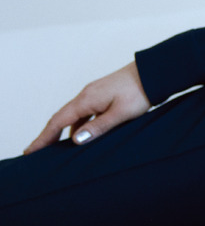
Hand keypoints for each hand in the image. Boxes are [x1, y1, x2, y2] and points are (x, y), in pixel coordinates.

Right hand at [24, 61, 150, 153]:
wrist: (152, 73)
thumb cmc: (139, 93)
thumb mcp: (120, 114)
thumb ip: (99, 126)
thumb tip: (76, 139)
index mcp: (86, 100)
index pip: (58, 122)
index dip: (43, 138)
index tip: (30, 151)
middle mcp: (85, 96)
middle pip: (60, 118)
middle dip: (47, 136)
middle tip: (35, 152)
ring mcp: (92, 95)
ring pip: (71, 116)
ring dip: (61, 131)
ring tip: (54, 148)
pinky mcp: (101, 96)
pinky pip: (82, 113)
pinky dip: (76, 125)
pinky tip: (80, 135)